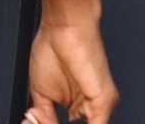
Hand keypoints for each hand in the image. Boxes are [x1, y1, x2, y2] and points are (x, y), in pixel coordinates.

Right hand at [20, 0, 119, 123]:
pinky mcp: (103, 104)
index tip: (40, 122)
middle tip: (42, 121)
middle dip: (56, 123)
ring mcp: (98, 106)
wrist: (63, 28)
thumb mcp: (41, 92)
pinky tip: (68, 119)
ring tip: (46, 119)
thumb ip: (47, 117)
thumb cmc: (52, 48)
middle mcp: (89, 106)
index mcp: (77, 103)